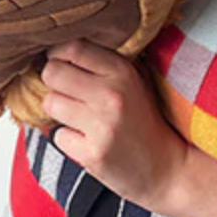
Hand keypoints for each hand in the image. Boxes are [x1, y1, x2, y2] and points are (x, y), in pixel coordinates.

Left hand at [41, 40, 189, 213]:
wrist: (167, 168)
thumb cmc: (146, 121)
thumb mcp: (137, 82)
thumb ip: (106, 62)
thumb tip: (64, 49)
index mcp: (123, 72)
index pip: (73, 48)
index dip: (57, 53)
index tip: (57, 60)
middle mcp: (111, 95)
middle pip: (53, 73)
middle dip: (52, 80)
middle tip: (63, 89)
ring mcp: (101, 126)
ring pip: (50, 103)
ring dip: (57, 109)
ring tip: (76, 115)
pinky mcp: (92, 154)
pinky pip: (57, 136)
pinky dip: (67, 139)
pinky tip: (86, 140)